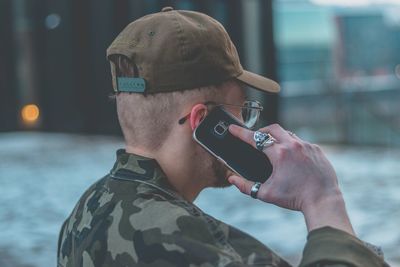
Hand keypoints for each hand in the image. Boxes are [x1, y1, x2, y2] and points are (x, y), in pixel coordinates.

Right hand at [228, 124, 354, 233]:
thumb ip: (246, 186)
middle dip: (262, 131)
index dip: (240, 132)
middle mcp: (293, 146)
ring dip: (279, 138)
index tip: (232, 128)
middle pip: (272, 129)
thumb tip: (232, 179)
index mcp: (279, 154)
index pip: (255, 138)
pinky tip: (293, 158)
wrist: (323, 201)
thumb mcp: (267, 194)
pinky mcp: (317, 150)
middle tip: (256, 138)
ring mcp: (306, 146)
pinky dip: (294, 146)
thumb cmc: (295, 198)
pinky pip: (302, 142)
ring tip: (275, 148)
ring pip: (288, 134)